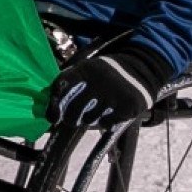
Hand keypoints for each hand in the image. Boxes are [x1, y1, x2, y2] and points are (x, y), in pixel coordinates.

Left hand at [47, 46, 171, 129]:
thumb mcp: (87, 70)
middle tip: (72, 120)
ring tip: (92, 115)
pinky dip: (103, 123)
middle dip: (70, 119)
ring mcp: (114, 93)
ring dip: (87, 120)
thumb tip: (50, 111)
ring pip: (89, 118)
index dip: (53, 105)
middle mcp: (98, 80)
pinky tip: (107, 116)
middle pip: (74, 109)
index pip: (61, 86)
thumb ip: (69, 83)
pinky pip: (106, 123)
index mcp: (85, 69)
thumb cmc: (105, 74)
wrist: (141, 70)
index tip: (53, 117)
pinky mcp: (127, 105)